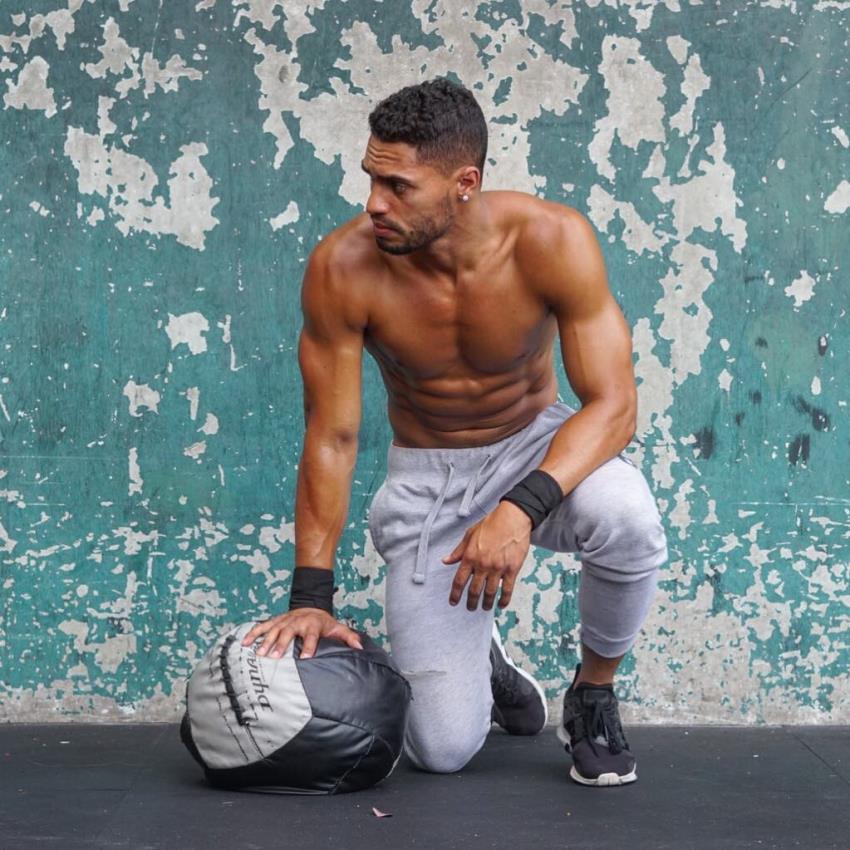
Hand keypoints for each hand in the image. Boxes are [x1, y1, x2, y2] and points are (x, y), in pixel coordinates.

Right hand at [240, 608, 363, 658]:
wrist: (312, 605)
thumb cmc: (324, 622)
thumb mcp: (338, 627)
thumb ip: (348, 637)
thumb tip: (360, 647)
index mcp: (313, 625)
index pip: (312, 636)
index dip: (310, 646)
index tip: (306, 658)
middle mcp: (298, 622)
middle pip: (289, 633)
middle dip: (282, 644)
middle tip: (275, 657)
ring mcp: (285, 621)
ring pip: (274, 630)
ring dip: (266, 641)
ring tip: (259, 653)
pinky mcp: (276, 621)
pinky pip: (263, 626)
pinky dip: (253, 633)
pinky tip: (244, 642)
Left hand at [441, 501, 532, 610]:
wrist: (512, 519)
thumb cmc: (491, 524)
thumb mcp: (469, 535)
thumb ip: (458, 551)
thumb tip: (445, 561)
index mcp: (470, 557)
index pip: (459, 580)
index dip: (455, 594)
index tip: (453, 602)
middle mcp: (482, 565)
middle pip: (474, 590)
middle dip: (471, 602)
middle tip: (470, 608)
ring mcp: (497, 568)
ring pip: (490, 592)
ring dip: (486, 603)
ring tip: (484, 608)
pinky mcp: (512, 569)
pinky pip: (507, 589)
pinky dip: (504, 599)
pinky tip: (501, 604)